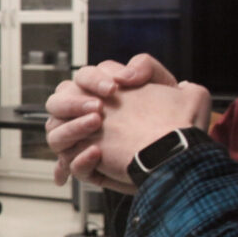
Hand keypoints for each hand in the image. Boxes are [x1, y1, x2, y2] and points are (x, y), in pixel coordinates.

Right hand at [43, 55, 189, 188]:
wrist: (182, 157)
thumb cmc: (174, 123)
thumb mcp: (168, 88)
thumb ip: (147, 67)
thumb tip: (126, 74)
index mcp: (100, 94)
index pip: (82, 79)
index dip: (93, 80)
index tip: (114, 89)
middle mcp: (86, 117)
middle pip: (57, 102)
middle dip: (73, 103)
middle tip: (98, 108)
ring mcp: (84, 143)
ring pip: (55, 134)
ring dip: (72, 129)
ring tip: (96, 125)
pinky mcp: (90, 168)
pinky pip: (70, 165)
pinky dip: (79, 160)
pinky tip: (97, 154)